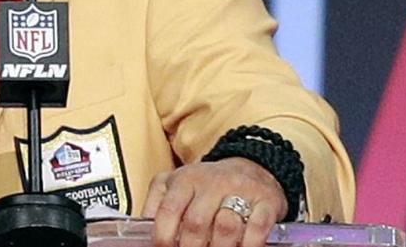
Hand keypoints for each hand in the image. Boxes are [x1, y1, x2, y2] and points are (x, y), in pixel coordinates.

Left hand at [143, 157, 287, 246]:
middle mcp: (211, 182)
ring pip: (225, 227)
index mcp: (185, 179)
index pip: (169, 211)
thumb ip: (156, 203)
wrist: (252, 167)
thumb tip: (139, 229)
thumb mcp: (176, 184)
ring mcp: (240, 190)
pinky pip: (256, 228)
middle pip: (196, 224)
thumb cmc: (208, 185)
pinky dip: (249, 245)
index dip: (163, 237)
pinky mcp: (265, 201)